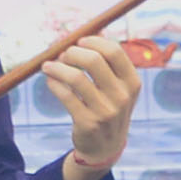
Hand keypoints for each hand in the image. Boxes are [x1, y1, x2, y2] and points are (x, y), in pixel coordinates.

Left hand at [42, 34, 141, 179]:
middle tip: (63, 55)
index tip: (79, 42)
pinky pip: (65, 95)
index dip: (92, 41)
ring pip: (75, 77)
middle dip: (72, 52)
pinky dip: (53, 83)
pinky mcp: (88, 122)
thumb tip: (87, 32)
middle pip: (93, 60)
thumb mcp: (117, 88)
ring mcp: (106, 111)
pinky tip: (50, 81)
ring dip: (57, 67)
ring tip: (48, 66)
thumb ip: (107, 64)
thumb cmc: (108, 109)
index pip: (114, 51)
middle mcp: (122, 97)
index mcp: (132, 83)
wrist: (105, 147)